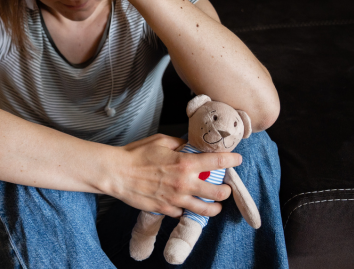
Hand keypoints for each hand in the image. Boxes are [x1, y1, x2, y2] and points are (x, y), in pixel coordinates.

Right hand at [104, 134, 238, 217]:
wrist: (116, 173)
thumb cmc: (135, 155)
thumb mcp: (160, 141)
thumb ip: (179, 144)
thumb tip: (189, 146)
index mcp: (185, 163)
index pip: (217, 161)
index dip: (232, 160)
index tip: (237, 160)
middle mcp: (184, 183)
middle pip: (218, 192)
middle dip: (226, 190)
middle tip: (224, 188)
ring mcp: (176, 198)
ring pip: (206, 209)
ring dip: (214, 207)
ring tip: (215, 205)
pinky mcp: (166, 209)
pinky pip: (183, 212)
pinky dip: (186, 209)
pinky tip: (186, 205)